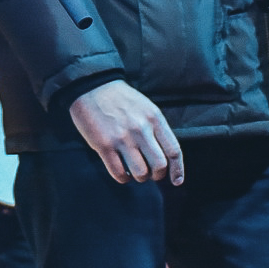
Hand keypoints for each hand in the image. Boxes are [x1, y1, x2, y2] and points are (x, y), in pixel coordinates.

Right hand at [69, 79, 183, 184]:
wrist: (91, 86)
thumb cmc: (121, 99)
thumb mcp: (146, 108)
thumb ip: (156, 129)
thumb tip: (164, 156)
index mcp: (154, 119)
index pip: (173, 151)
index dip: (177, 170)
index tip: (176, 181)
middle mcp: (140, 129)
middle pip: (159, 165)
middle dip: (157, 175)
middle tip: (151, 174)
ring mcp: (121, 138)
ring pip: (140, 172)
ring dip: (140, 177)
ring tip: (134, 172)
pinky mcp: (103, 145)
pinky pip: (118, 172)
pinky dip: (123, 178)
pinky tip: (121, 172)